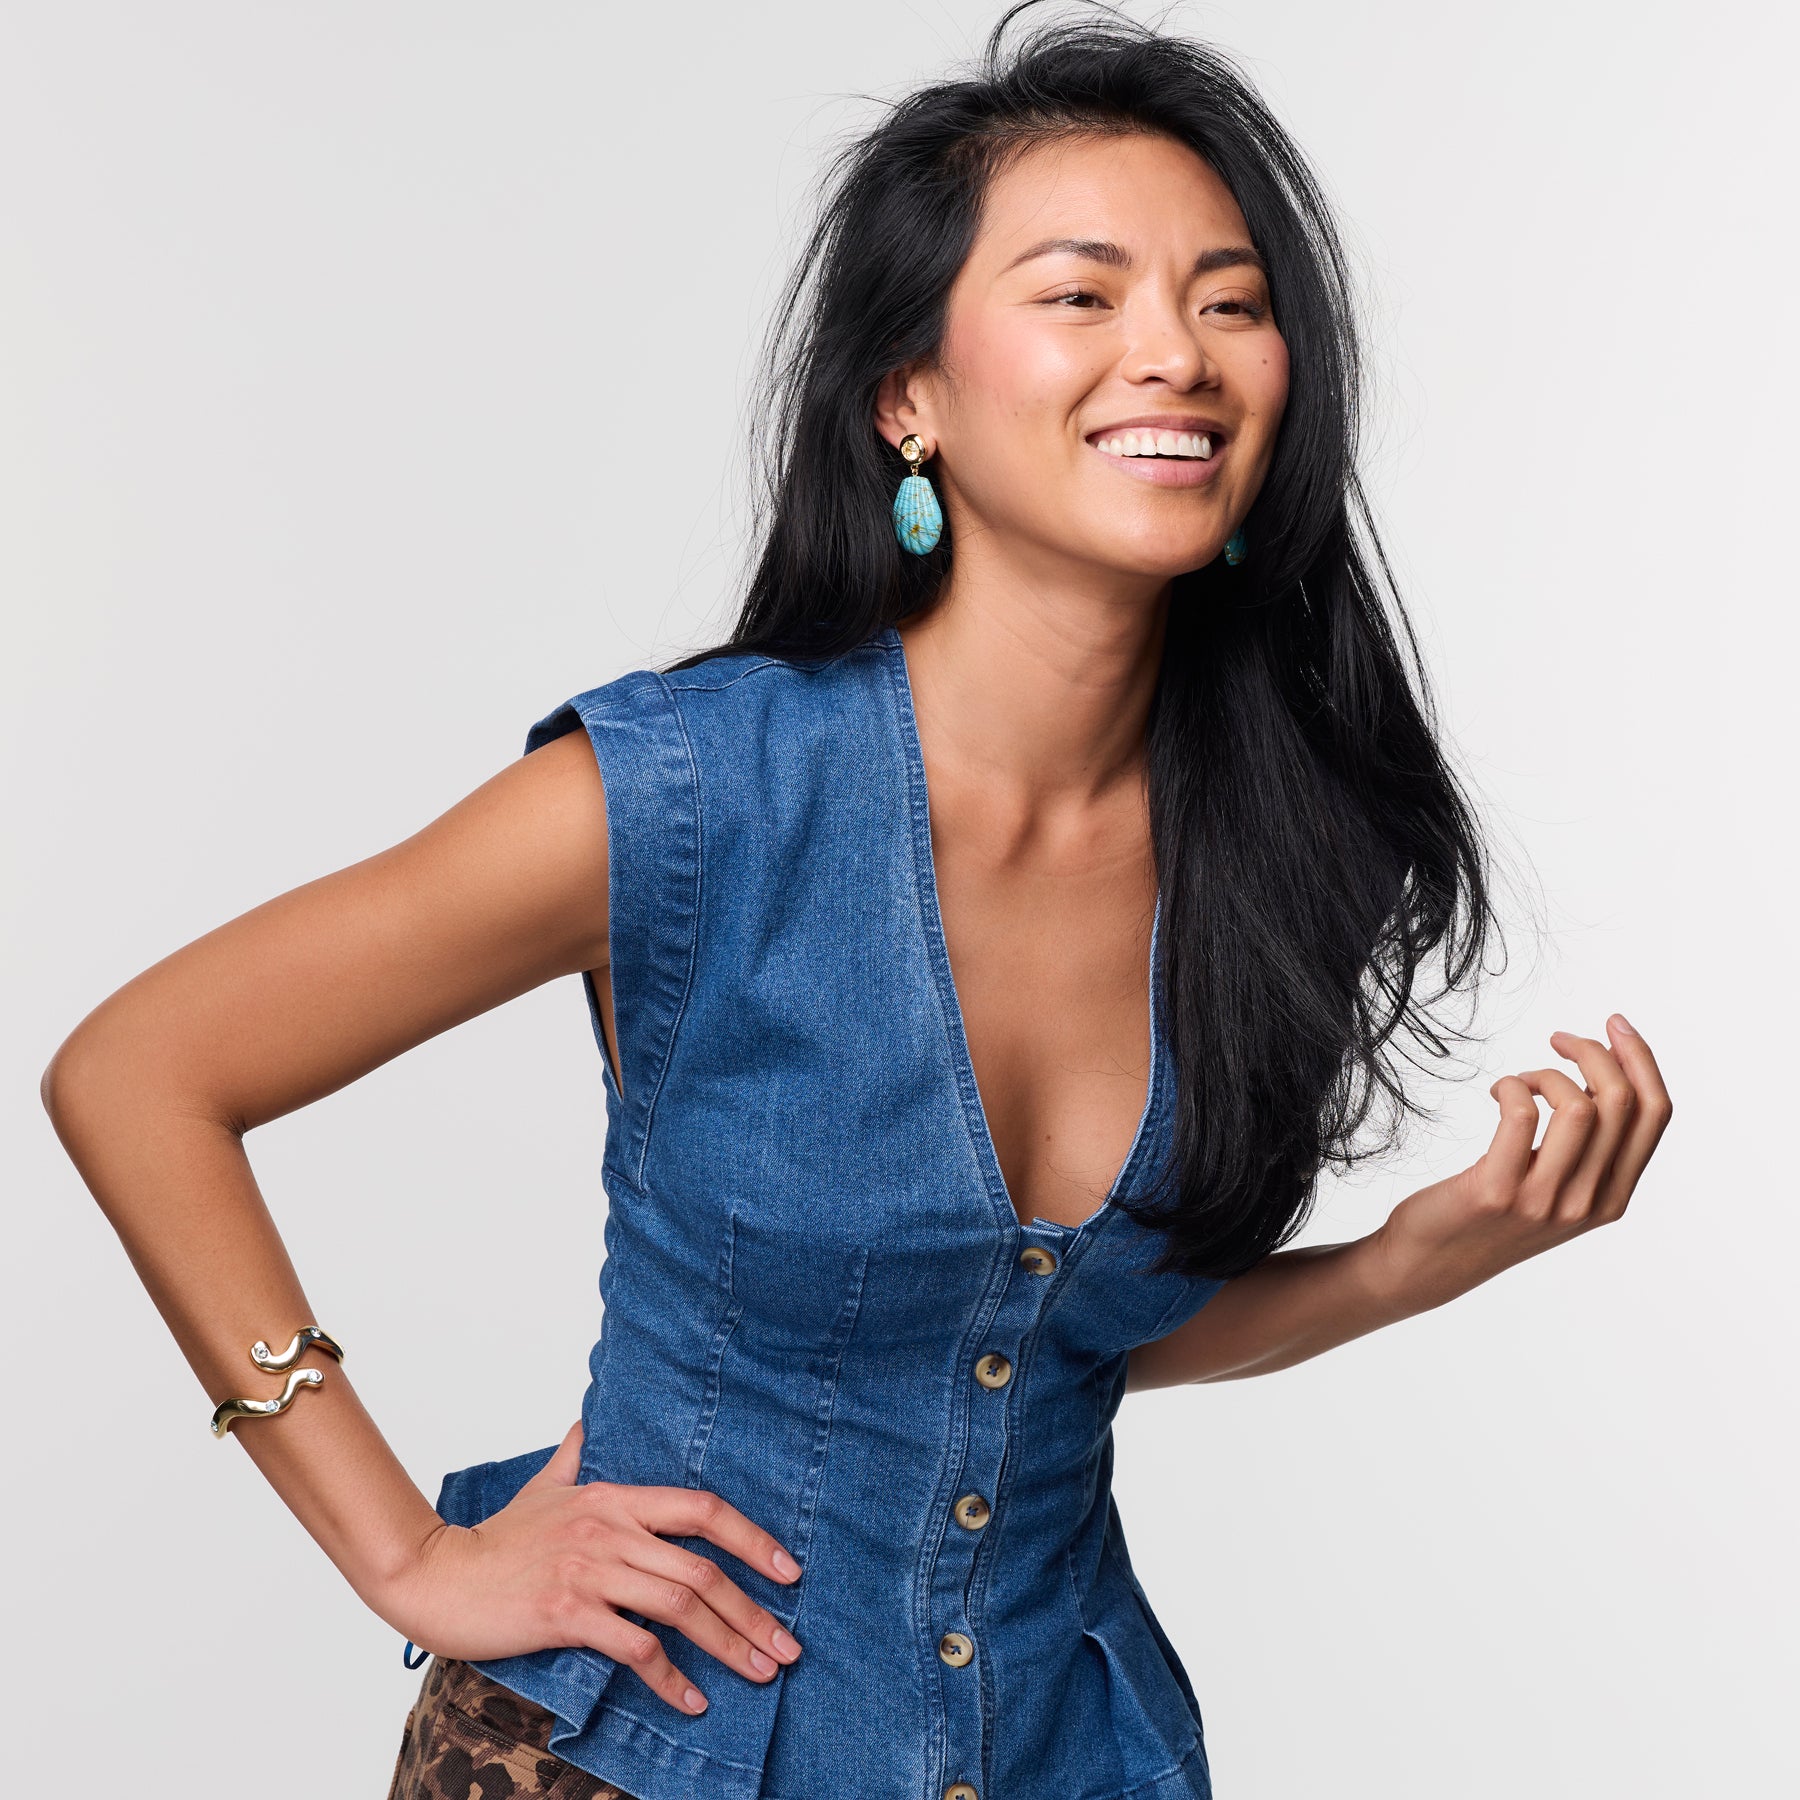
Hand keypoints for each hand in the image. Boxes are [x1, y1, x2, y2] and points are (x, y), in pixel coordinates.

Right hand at [379, 1420, 803, 1715]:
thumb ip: (574, 1456)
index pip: (702, 1509)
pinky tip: (694, 1700)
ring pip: (680, 1607)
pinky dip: (671, 1678)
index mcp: (615, 1497)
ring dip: (729, 1644)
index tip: (788, 1570)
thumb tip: (585, 1423)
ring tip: (762, 1672)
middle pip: (702, 1568)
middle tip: (789, 1645)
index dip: (751, 1538)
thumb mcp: (544, 1486)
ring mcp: (591, 1571)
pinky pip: (635, 1648)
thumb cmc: (498, 1538)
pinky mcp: (568, 1613)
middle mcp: (611, 1530)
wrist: (440, 1576)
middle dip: (754, 1610)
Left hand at [1371, 1013, 1672, 1311]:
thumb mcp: (1556, 1191)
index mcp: (1613, 1198)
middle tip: (1560, 1039)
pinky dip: (1511, 1085)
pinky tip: (1498, 1089)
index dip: (1642, 1060)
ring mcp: (1544, 1201)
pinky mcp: (1497, 1191)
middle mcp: (1587, 1203)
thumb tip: (1601, 1078)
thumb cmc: (1491, 1218)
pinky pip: (1521, 1115)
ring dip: (1549, 1071)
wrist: (1429, 1266)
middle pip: (1621, 1103)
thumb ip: (1587, 1151)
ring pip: (1579, 1106)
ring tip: (1523, 1077)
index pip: (1655, 1116)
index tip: (1615, 1026)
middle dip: (1594, 1052)